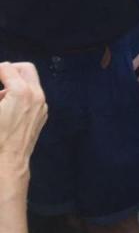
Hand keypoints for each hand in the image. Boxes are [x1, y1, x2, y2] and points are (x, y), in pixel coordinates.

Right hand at [0, 62, 47, 179]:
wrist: (8, 163)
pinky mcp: (41, 115)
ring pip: (30, 83)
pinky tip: (6, 108)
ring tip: (0, 98)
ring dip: (15, 84)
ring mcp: (41, 106)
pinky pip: (33, 96)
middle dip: (9, 71)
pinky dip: (21, 95)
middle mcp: (36, 96)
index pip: (6, 68)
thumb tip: (1, 93)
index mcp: (21, 92)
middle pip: (25, 69)